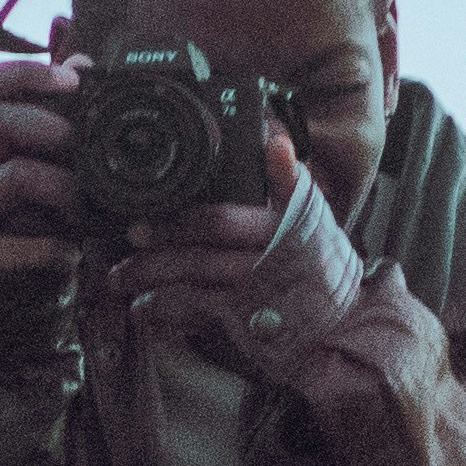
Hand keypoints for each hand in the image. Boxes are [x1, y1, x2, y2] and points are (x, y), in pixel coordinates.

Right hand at [0, 58, 86, 272]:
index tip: (74, 79)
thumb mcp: (32, 160)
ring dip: (64, 187)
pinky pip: (20, 240)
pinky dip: (54, 246)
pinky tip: (68, 254)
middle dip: (49, 124)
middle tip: (79, 141)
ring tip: (85, 209)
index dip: (27, 71)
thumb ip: (51, 113)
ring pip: (16, 174)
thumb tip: (78, 59)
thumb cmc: (20, 219)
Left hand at [106, 126, 362, 358]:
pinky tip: (145, 314)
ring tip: (120, 283)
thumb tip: (276, 142)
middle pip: (198, 256)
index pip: (220, 221)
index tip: (140, 225)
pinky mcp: (248, 324)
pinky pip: (201, 317)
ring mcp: (255, 296)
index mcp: (278, 228)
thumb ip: (290, 182)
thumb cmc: (323, 264)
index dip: (177, 223)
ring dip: (152, 286)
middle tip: (122, 253)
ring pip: (193, 287)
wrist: (346, 321)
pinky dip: (170, 315)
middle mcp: (264, 261)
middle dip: (154, 255)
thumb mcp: (316, 217)